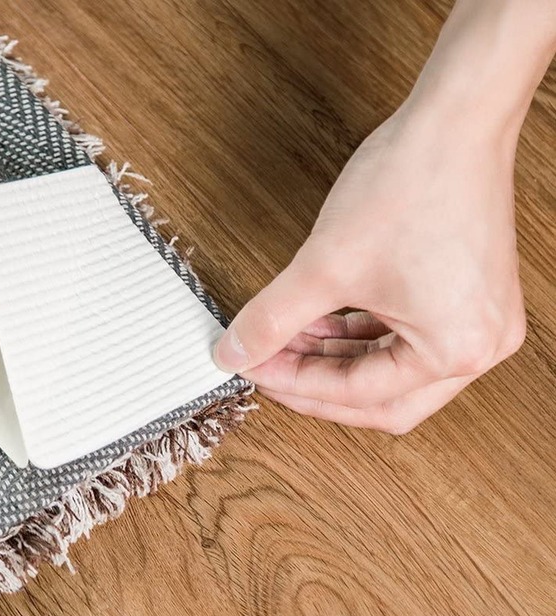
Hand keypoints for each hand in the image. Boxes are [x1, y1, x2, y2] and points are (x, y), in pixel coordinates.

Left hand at [213, 105, 525, 433]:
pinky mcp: (467, 299)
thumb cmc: (413, 183)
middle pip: (381, 398)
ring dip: (336, 359)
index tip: (256, 367)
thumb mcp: (325, 266)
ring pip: (390, 370)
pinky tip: (320, 322)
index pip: (359, 394)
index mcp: (455, 350)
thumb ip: (271, 319)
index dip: (296, 384)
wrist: (454, 119)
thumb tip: (235, 350)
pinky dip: (359, 336)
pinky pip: (405, 338)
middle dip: (319, 385)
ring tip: (288, 341)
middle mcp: (478, 346)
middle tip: (272, 370)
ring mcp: (478, 323)